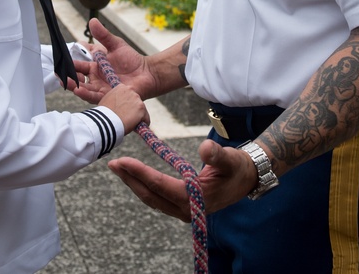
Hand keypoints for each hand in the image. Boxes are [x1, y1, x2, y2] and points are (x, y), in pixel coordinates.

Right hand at [69, 18, 156, 101]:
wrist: (147, 73)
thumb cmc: (131, 60)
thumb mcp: (116, 44)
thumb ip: (103, 35)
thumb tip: (92, 21)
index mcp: (94, 67)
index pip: (78, 64)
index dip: (69, 62)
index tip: (61, 58)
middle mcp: (95, 79)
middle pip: (77, 78)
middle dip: (67, 76)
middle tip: (58, 73)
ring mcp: (101, 88)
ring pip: (83, 88)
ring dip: (73, 85)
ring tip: (66, 81)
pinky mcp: (108, 96)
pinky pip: (95, 96)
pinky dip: (86, 93)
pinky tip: (78, 90)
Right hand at [98, 83, 148, 133]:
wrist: (105, 122)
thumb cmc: (103, 114)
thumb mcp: (107, 101)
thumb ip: (114, 99)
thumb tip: (117, 104)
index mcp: (122, 87)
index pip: (129, 96)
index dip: (126, 105)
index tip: (122, 111)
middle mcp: (131, 90)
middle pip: (136, 102)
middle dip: (132, 110)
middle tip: (125, 118)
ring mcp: (137, 99)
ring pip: (142, 111)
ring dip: (137, 117)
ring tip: (128, 123)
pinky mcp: (142, 109)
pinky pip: (146, 119)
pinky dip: (142, 124)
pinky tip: (134, 127)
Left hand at [108, 139, 257, 220]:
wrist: (246, 179)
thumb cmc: (238, 168)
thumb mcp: (231, 159)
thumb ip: (218, 155)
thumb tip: (205, 148)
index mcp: (194, 199)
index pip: (160, 186)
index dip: (140, 173)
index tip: (123, 161)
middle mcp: (185, 209)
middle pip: (150, 195)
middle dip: (130, 179)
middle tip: (112, 163)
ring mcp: (182, 210)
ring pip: (151, 197)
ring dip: (133, 183)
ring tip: (117, 167)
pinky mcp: (181, 205)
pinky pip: (157, 197)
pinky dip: (143, 185)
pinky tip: (133, 175)